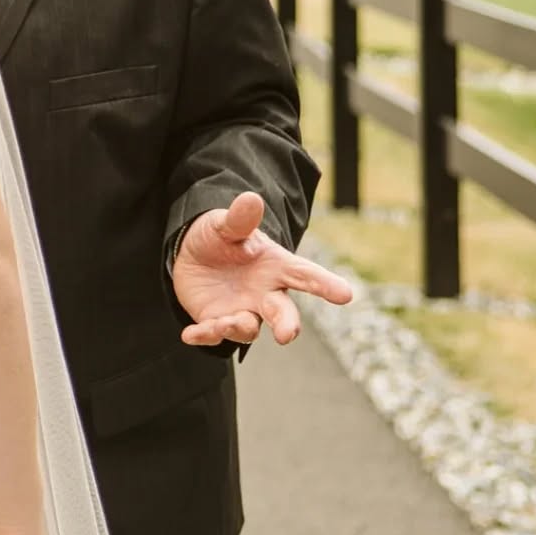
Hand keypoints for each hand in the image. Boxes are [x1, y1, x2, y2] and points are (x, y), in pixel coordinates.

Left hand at [172, 191, 353, 346]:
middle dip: (287, 324)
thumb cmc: (221, 237)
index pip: (305, 275)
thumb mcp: (227, 224)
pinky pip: (213, 334)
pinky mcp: (217, 321)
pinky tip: (189, 334)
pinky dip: (204, 335)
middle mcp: (265, 294)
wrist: (192, 253)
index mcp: (276, 267)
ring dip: (238, 327)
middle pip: (283, 313)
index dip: (325, 284)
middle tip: (287, 335)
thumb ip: (240, 218)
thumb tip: (251, 200)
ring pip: (248, 328)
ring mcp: (242, 311)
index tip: (346, 294)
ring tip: (224, 324)